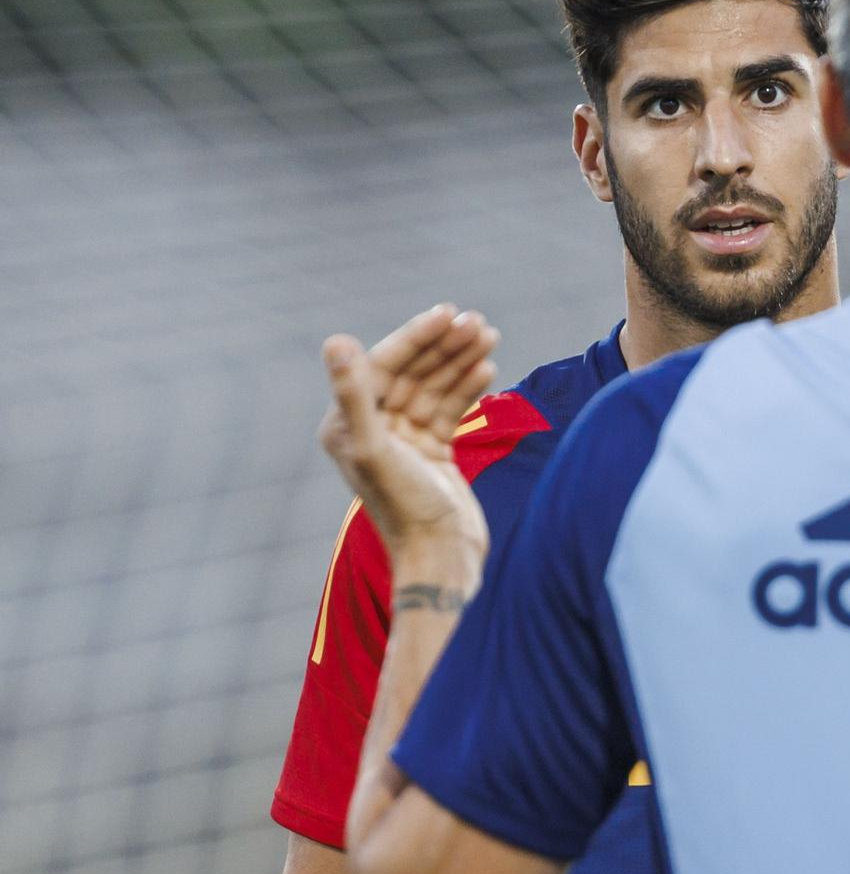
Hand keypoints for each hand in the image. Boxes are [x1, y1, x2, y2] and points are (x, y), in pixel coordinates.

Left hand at [318, 302, 497, 570]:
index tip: (447, 314)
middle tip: (478, 322)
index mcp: (346, 425)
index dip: (415, 337)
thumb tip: (335, 340)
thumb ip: (353, 394)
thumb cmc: (406, 510)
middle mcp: (371, 428)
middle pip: (410, 372)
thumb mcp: (376, 450)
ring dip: (460, 361)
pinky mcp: (431, 452)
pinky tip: (488, 368)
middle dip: (444, 346)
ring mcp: (403, 440)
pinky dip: (467, 388)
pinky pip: (449, 409)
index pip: (382, 365)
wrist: (442, 558)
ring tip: (490, 335)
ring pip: (433, 387)